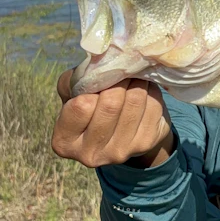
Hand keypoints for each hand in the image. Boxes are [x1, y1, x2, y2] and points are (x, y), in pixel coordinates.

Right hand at [51, 70, 174, 169]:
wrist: (119, 128)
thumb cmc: (90, 104)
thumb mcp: (72, 92)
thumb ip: (75, 80)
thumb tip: (100, 66)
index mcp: (64, 141)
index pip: (82, 106)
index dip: (93, 87)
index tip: (99, 81)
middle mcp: (90, 154)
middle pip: (111, 104)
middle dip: (118, 81)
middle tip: (120, 72)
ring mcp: (119, 153)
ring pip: (135, 102)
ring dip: (136, 82)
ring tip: (132, 78)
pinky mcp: (145, 144)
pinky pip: (153, 106)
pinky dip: (150, 91)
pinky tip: (144, 91)